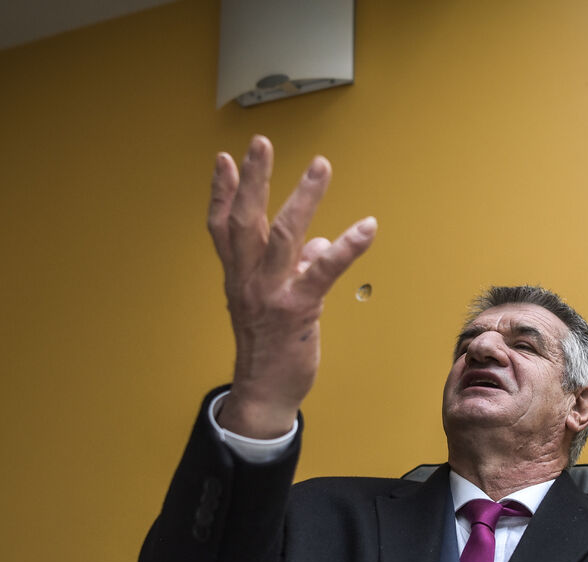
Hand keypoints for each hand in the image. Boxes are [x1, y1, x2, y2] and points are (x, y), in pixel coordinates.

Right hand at [207, 135, 376, 437]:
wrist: (264, 393)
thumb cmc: (270, 349)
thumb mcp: (273, 305)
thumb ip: (291, 270)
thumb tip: (316, 246)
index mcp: (239, 276)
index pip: (223, 226)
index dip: (222, 191)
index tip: (226, 159)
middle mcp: (248, 280)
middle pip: (246, 220)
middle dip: (254, 178)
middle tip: (261, 143)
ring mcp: (271, 294)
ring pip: (283, 235)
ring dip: (303, 197)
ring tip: (320, 167)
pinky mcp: (297, 309)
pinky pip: (322, 271)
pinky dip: (346, 247)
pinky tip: (365, 228)